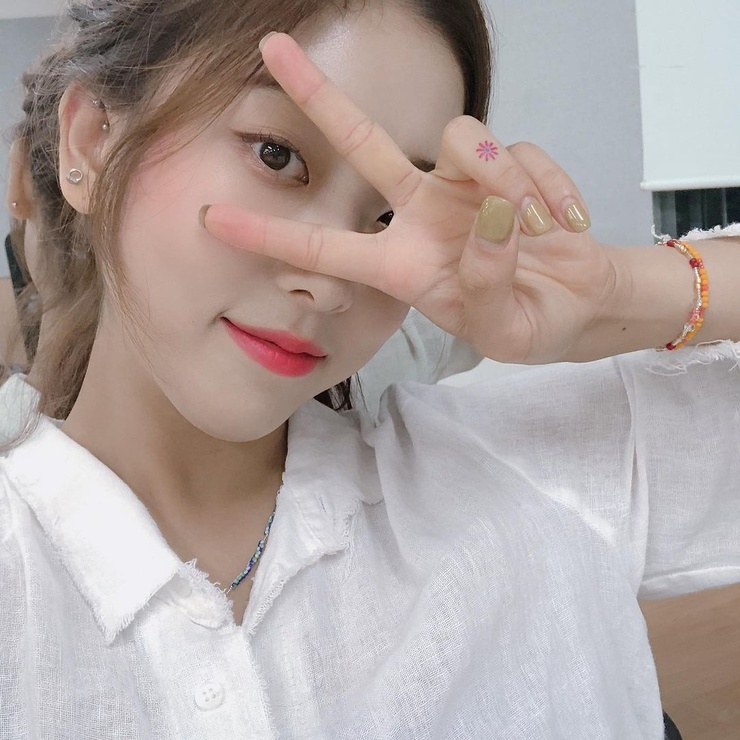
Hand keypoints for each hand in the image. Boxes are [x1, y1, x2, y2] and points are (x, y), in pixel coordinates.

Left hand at [202, 33, 620, 363]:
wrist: (580, 303)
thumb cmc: (530, 324)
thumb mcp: (504, 331)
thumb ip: (489, 285)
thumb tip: (493, 214)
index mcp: (401, 267)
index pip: (325, 249)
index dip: (270, 236)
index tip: (211, 217)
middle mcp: (421, 216)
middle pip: (363, 144)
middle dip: (319, 97)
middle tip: (271, 47)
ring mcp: (462, 186)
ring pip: (461, 139)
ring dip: (504, 174)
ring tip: (539, 224)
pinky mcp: (510, 165)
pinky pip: (522, 149)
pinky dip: (550, 185)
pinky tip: (566, 220)